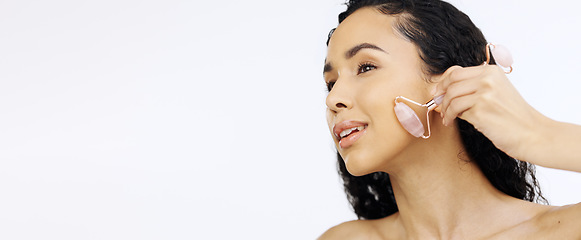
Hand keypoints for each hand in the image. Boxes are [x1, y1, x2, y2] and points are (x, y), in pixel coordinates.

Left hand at [432, 64, 547, 160]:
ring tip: (447, 117)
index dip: (443, 82)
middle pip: (451, 83)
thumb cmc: (513, 117)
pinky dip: (450, 117)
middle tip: (437, 105)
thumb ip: (474, 88)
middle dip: (440, 95)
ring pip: (451, 97)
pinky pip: (456, 111)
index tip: (437, 92)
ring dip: (444, 109)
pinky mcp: (481, 110)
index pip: (456, 71)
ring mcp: (484, 94)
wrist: (533, 133)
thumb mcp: (496, 93)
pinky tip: (451, 122)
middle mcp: (488, 79)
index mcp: (491, 72)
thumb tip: (442, 92)